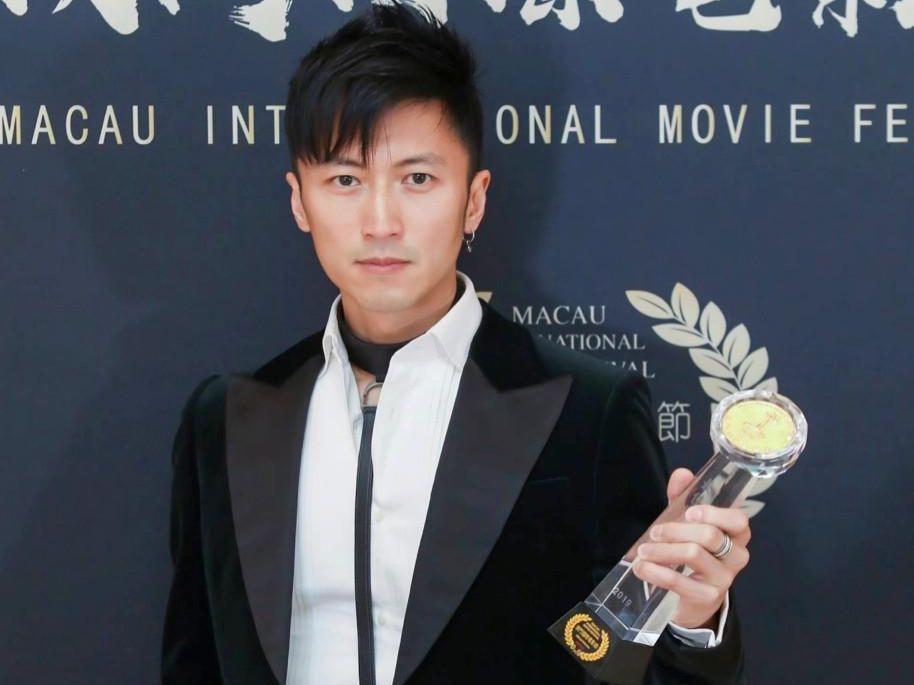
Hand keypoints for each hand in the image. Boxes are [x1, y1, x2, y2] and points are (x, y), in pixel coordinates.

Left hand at [631, 467, 750, 629]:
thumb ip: (683, 497)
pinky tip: (642, 568)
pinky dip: (656, 572)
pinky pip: (680, 582)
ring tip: (643, 552)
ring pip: (693, 554)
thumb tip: (683, 474)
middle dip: (675, 530)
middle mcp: (736, 557)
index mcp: (736, 535)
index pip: (739, 521)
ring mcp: (724, 579)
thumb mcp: (687, 524)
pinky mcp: (707, 597)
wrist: (693, 598)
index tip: (690, 512)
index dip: (714, 514)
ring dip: (662, 550)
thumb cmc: (692, 552)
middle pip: (710, 535)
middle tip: (654, 533)